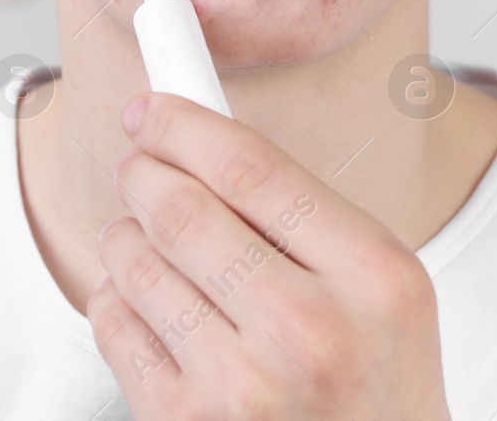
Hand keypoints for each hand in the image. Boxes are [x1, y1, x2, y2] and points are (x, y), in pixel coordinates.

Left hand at [87, 92, 452, 420]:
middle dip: (143, 173)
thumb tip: (199, 136)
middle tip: (140, 167)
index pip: (250, 166)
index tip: (154, 109)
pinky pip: (113, 324)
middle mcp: (308, 330)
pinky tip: (148, 301)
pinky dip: (116, 296)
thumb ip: (305, 211)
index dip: (185, 124)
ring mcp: (242, 385)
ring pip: (135, 262)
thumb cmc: (377, 386)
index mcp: (371, 275)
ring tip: (149, 242)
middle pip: (181, 208)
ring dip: (126, 236)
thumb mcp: (383, 286)